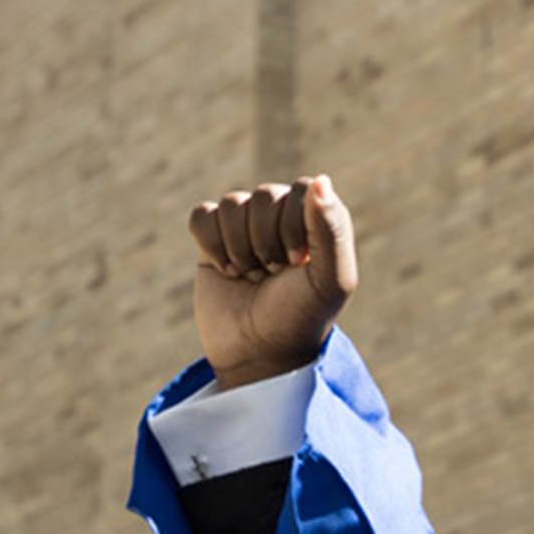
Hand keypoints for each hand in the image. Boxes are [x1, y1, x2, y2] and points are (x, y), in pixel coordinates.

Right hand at [187, 175, 357, 388]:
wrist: (259, 353)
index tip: (297, 264)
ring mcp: (247, 225)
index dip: (294, 227)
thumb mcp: (330, 279)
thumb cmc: (302, 316)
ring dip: (239, 247)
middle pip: (265, 195)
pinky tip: (228, 271)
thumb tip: (321, 179)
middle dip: (266, 242)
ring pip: (231, 203)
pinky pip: (202, 215)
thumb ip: (331, 229)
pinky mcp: (213, 239)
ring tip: (253, 275)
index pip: (302, 190)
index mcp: (320, 218)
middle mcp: (285, 215)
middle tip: (273, 275)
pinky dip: (211, 244)